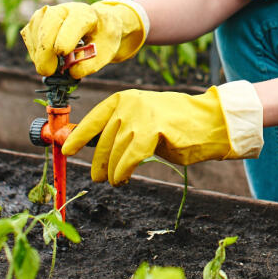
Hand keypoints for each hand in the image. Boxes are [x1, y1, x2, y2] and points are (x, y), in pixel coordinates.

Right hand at [20, 0, 148, 77]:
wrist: (99, 26)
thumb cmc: (102, 38)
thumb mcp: (106, 52)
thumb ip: (91, 64)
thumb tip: (72, 73)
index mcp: (86, 14)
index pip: (74, 22)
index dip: (66, 38)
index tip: (62, 54)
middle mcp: (66, 9)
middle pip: (49, 24)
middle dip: (45, 49)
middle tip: (48, 70)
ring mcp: (49, 13)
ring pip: (36, 29)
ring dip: (38, 52)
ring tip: (50, 67)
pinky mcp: (37, 21)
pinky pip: (29, 35)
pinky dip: (34, 51)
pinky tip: (45, 60)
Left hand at [61, 81, 263, 185]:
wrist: (210, 122)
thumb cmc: (178, 126)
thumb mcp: (145, 123)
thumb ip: (123, 131)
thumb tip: (98, 149)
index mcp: (125, 98)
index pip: (94, 117)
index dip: (78, 135)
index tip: (66, 149)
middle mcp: (129, 103)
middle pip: (103, 138)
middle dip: (98, 161)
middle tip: (98, 176)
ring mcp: (140, 114)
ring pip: (116, 150)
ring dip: (113, 170)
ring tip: (115, 180)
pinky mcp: (152, 129)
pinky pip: (129, 157)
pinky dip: (124, 171)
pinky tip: (124, 178)